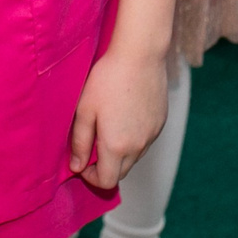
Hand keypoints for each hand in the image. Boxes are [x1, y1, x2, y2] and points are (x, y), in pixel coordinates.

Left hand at [69, 43, 167, 188]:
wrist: (139, 56)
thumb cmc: (108, 79)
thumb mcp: (85, 110)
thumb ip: (80, 142)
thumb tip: (76, 167)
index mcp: (117, 146)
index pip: (106, 181)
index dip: (91, 177)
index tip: (82, 162)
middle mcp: (138, 146)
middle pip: (121, 173)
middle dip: (105, 167)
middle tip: (92, 144)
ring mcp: (152, 135)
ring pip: (134, 158)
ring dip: (120, 153)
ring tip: (108, 127)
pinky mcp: (160, 123)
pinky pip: (145, 142)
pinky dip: (133, 139)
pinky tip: (124, 116)